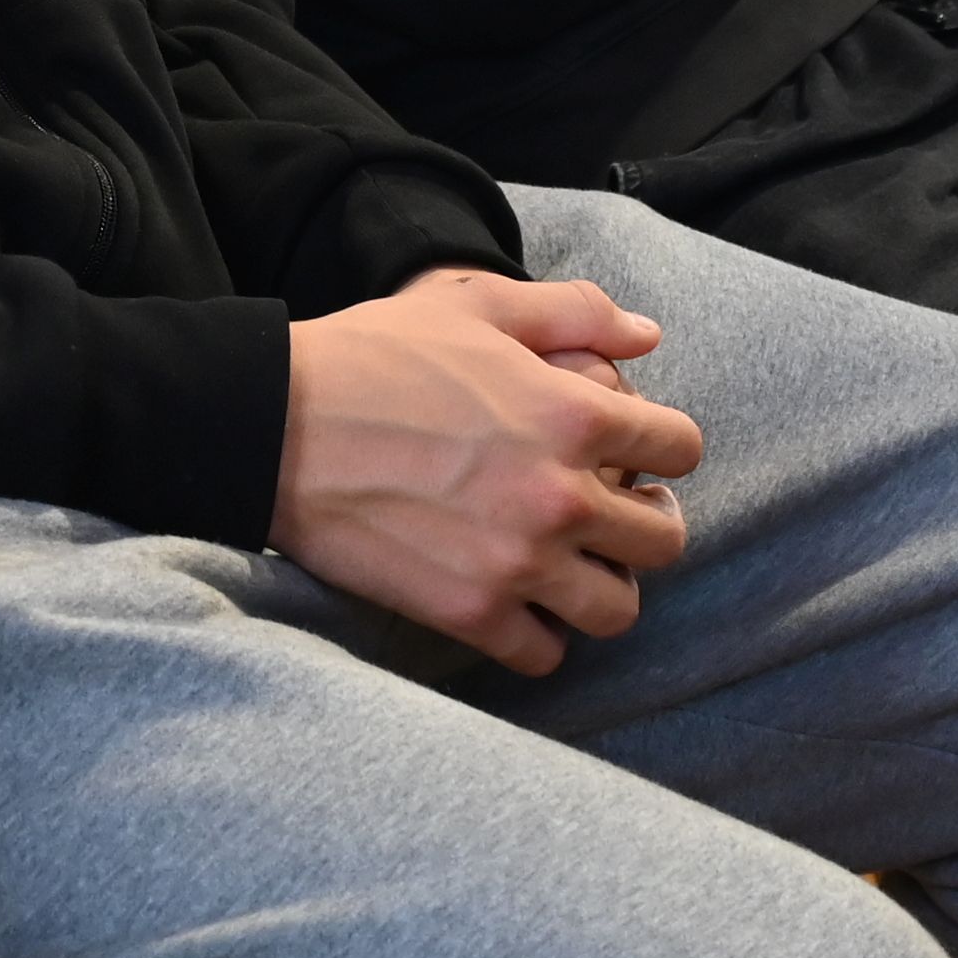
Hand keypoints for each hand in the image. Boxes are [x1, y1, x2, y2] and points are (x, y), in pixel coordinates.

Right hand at [276, 271, 693, 673]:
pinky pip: (544, 654)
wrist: (276, 425)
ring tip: (572, 568)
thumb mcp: (475, 302)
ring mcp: (518, 564)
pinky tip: (516, 604)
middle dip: (647, 523)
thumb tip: (647, 335)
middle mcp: (561, 497)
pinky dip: (538, 635)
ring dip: (602, 587)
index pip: (682, 448)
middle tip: (612, 515)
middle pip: (664, 539)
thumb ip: (575, 310)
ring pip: (616, 609)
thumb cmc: (373, 354)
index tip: (636, 456)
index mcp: (574, 415)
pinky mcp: (468, 613)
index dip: (664, 448)